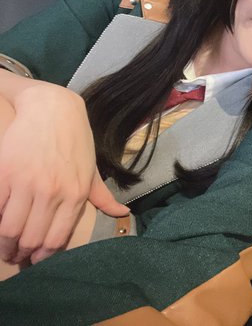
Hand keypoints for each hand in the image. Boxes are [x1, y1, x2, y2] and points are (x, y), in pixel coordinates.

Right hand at [0, 81, 128, 263]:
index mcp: (76, 194)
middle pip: (31, 238)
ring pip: (10, 229)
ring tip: (4, 245)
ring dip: (5, 243)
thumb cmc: (75, 139)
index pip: (56, 238)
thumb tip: (122, 213)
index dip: (43, 255)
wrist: (52, 109)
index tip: (34, 259)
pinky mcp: (5, 173)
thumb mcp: (92, 168)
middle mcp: (53, 192)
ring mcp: (27, 183)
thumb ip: (102, 195)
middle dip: (21, 253)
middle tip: (15, 255)